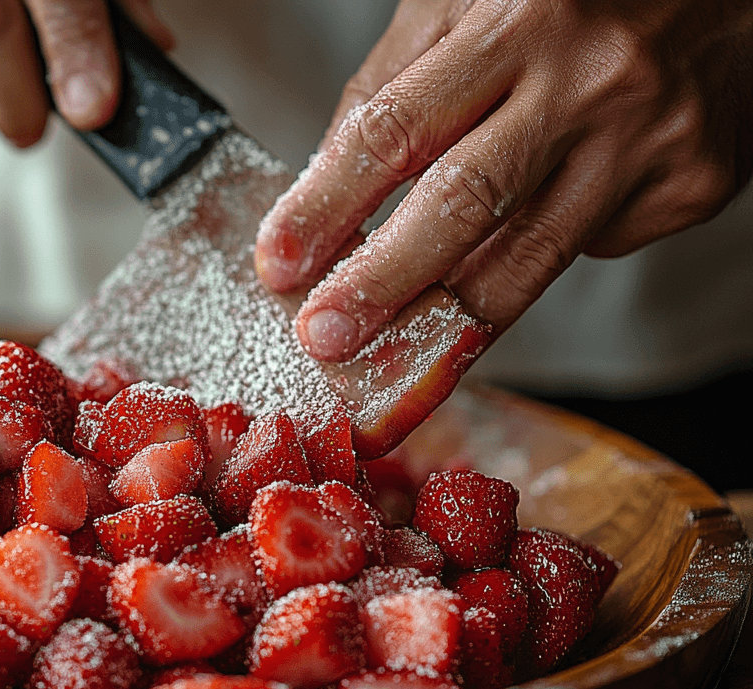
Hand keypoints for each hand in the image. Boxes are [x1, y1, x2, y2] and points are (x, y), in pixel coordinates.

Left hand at [255, 0, 752, 362]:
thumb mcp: (471, 0)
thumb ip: (396, 86)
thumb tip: (324, 189)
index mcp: (516, 18)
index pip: (397, 130)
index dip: (328, 204)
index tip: (279, 260)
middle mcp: (588, 80)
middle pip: (463, 205)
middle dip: (381, 285)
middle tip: (324, 336)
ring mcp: (648, 139)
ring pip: (529, 259)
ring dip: (445, 326)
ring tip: (384, 368)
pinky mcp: (692, 185)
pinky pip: (589, 247)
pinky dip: (539, 252)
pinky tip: (532, 228)